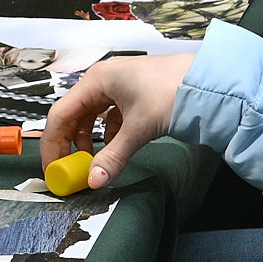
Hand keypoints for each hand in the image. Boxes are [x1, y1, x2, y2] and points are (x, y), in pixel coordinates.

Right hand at [40, 51, 192, 187]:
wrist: (210, 82)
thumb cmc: (171, 94)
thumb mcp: (138, 129)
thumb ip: (113, 157)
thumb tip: (94, 182)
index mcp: (96, 80)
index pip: (60, 114)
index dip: (52, 143)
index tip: (53, 168)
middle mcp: (104, 79)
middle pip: (74, 114)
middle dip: (69, 142)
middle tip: (69, 169)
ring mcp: (120, 85)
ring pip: (92, 115)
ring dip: (89, 138)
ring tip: (92, 160)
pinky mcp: (135, 94)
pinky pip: (111, 115)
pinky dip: (108, 133)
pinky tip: (115, 148)